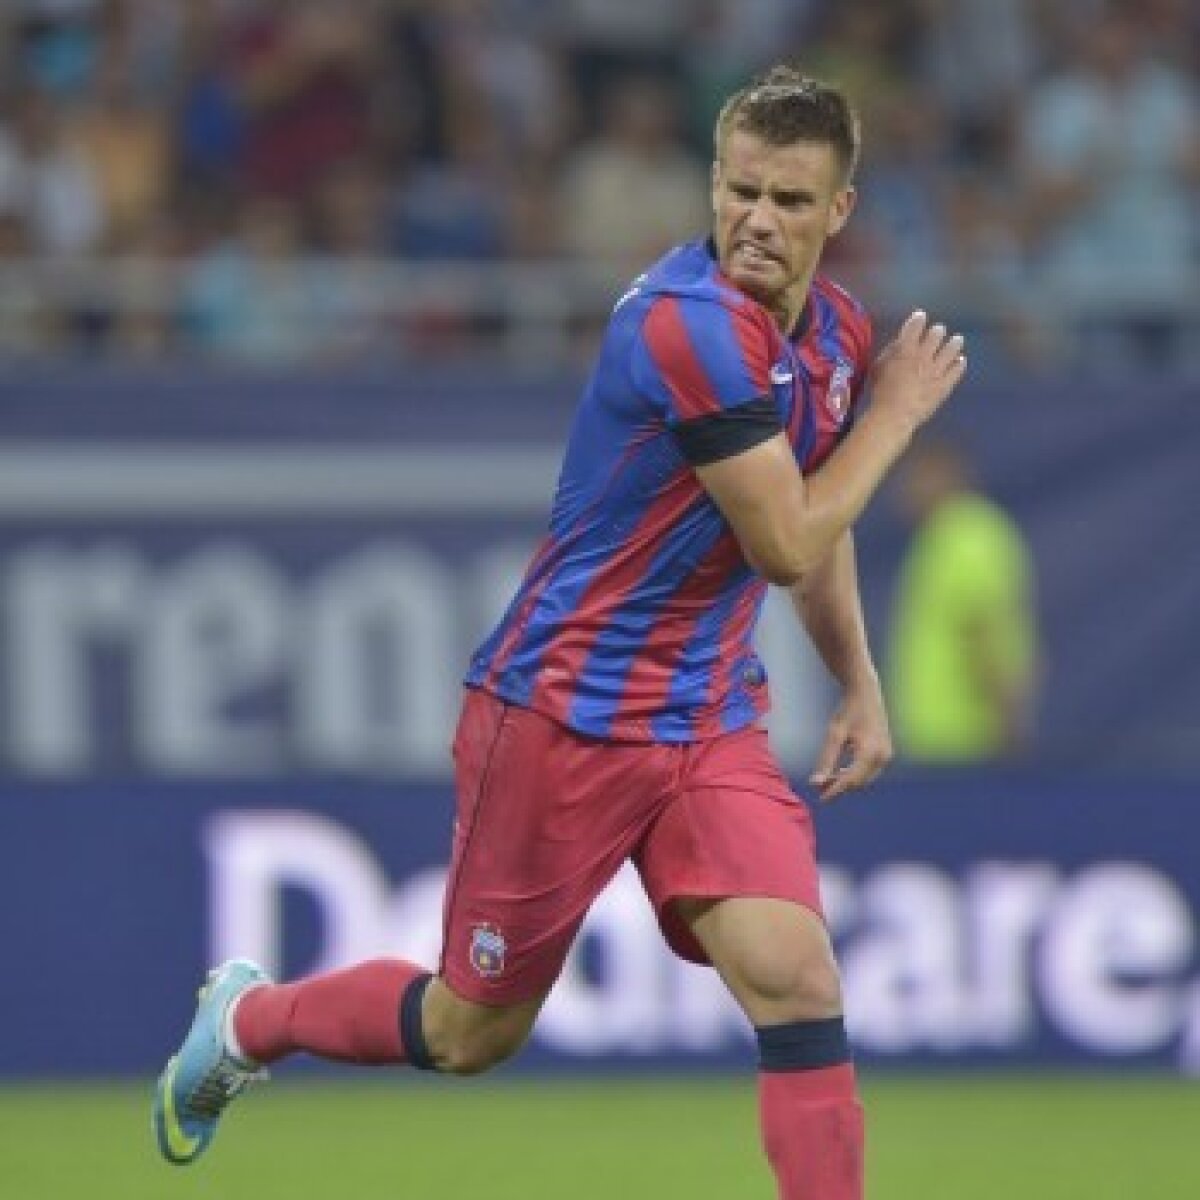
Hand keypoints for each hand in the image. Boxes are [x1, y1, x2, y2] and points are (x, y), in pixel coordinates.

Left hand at [808, 677, 893, 801]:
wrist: (866, 693)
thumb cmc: (848, 711)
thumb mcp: (834, 734)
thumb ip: (826, 760)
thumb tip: (815, 783)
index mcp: (870, 752)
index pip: (850, 780)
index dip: (835, 791)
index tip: (820, 799)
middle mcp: (883, 757)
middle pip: (858, 782)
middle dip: (840, 787)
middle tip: (819, 787)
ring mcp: (887, 755)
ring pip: (865, 778)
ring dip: (847, 781)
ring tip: (827, 780)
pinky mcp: (886, 753)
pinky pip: (870, 771)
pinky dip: (855, 773)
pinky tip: (840, 771)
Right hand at [869, 310, 966, 433]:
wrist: (894, 415)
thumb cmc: (880, 392)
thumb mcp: (878, 366)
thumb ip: (890, 352)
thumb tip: (900, 342)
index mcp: (905, 348)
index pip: (915, 326)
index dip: (918, 319)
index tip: (921, 316)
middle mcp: (924, 355)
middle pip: (936, 335)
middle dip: (938, 331)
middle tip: (939, 330)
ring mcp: (937, 370)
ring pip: (951, 350)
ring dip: (954, 343)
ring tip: (958, 339)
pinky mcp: (945, 384)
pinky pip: (957, 370)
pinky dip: (959, 364)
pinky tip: (961, 361)